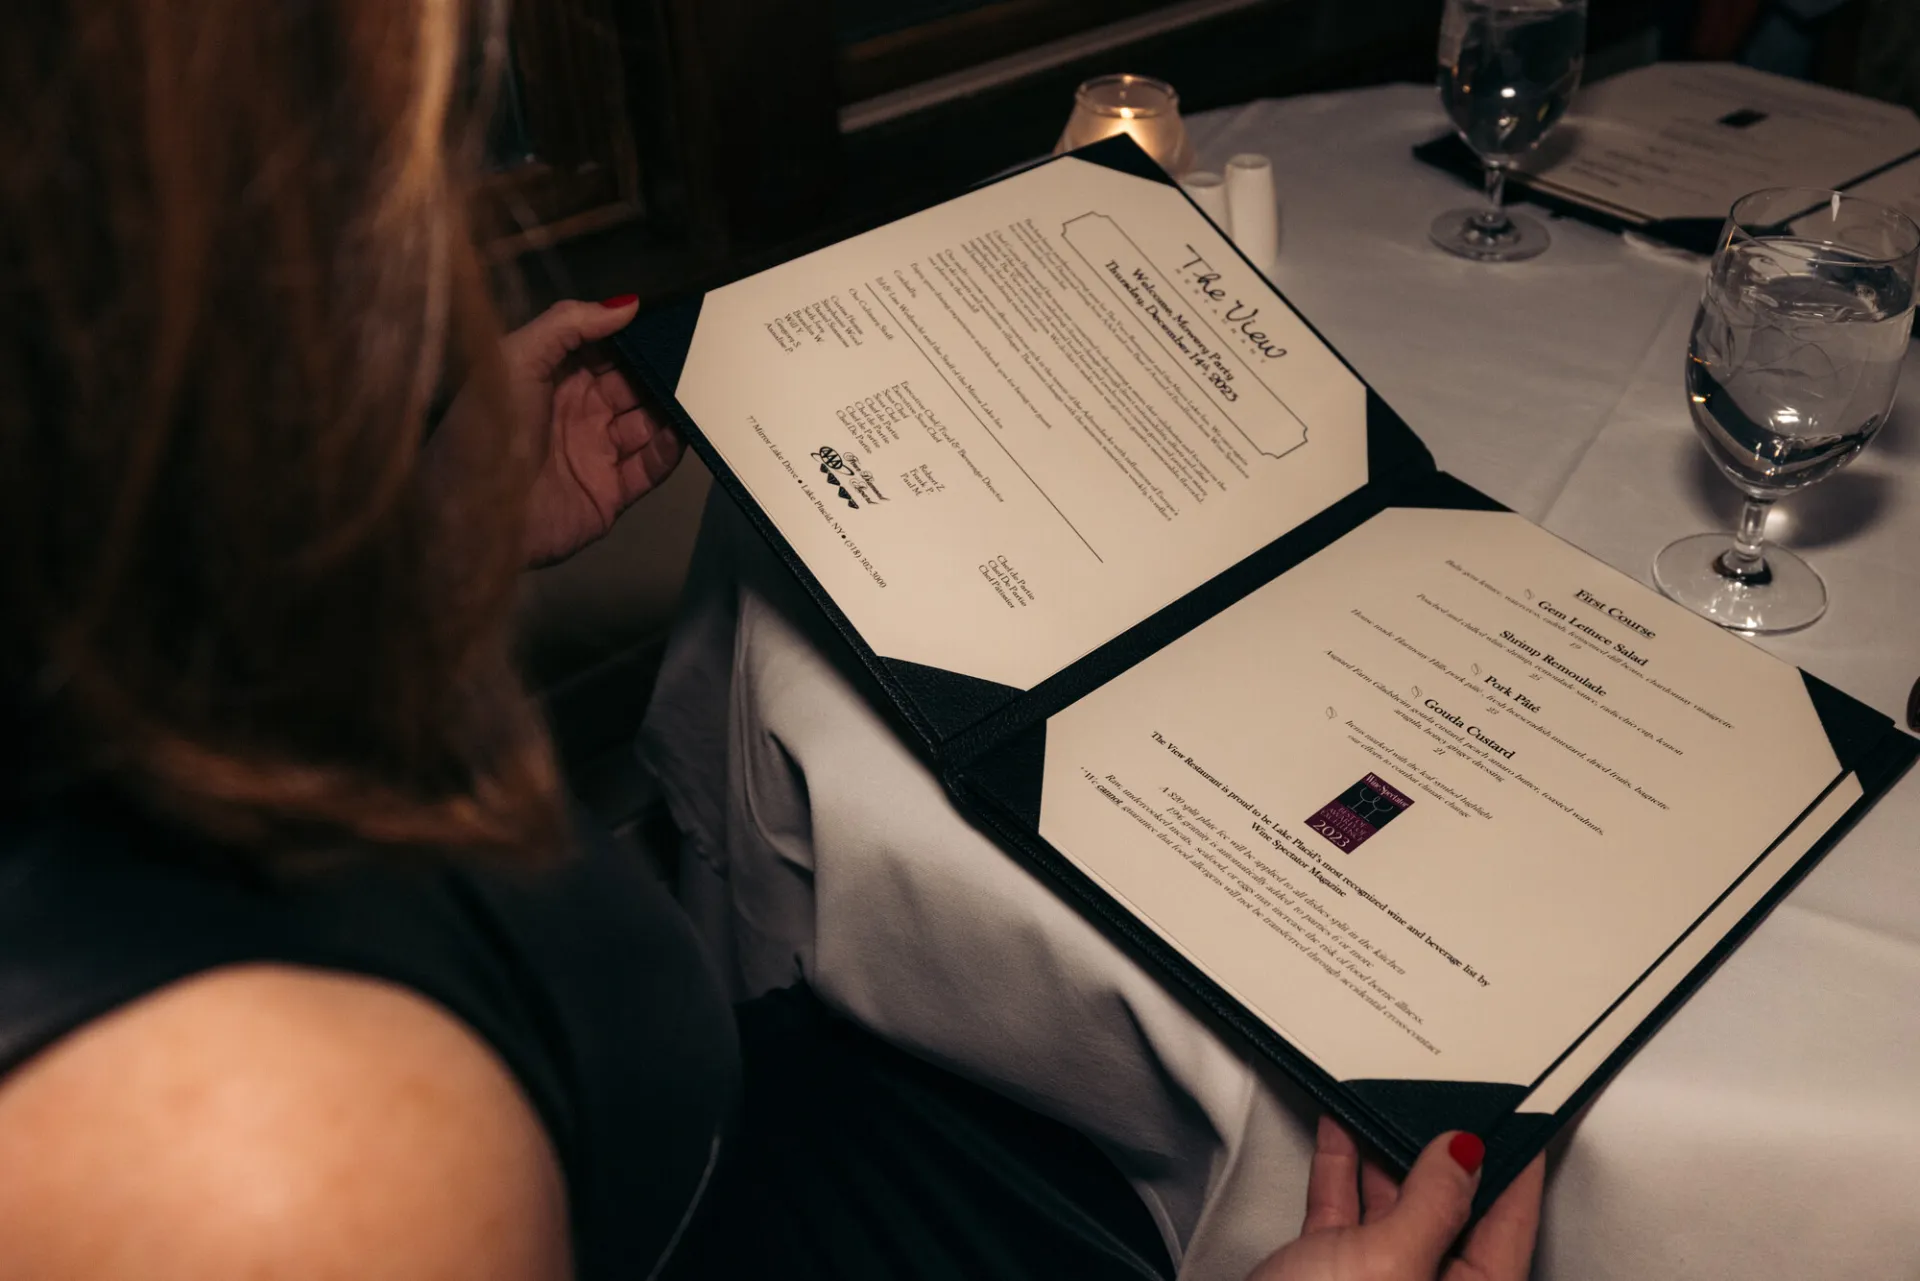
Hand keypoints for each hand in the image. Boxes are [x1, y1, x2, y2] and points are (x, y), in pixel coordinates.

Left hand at [444, 295, 683, 566]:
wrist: (472, 515)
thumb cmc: (486, 429)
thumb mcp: (517, 358)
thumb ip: (568, 323)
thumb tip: (627, 303)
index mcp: (552, 376)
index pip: (605, 349)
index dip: (634, 334)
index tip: (670, 316)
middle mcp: (577, 412)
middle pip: (632, 384)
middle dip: (661, 370)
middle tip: (697, 353)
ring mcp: (596, 452)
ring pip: (647, 423)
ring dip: (672, 408)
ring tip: (701, 389)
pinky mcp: (610, 493)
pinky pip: (650, 468)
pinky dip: (670, 450)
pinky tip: (684, 431)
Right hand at [1248, 1117, 1543, 1280]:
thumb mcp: (1392, 1261)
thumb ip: (1434, 1203)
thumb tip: (1463, 1155)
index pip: (1511, 1224)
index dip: (1516, 1169)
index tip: (1520, 1120)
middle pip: (1453, 1213)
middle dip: (1444, 1156)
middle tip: (1447, 1102)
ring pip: (1394, 1206)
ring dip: (1385, 1154)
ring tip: (1386, 1104)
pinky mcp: (1329, 1276)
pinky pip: (1345, 1211)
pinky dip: (1342, 1169)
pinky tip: (1340, 1134)